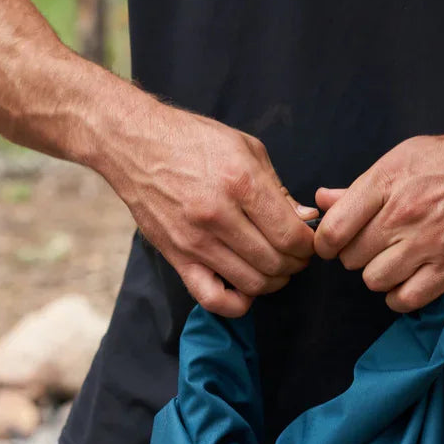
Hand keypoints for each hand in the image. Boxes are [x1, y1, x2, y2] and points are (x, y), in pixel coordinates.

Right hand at [103, 101, 316, 317]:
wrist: (135, 144)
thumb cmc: (192, 140)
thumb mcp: (246, 149)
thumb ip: (278, 189)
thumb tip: (305, 219)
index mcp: (240, 182)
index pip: (290, 235)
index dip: (308, 245)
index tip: (307, 241)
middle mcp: (218, 215)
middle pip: (275, 262)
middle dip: (295, 264)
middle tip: (295, 255)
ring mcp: (195, 240)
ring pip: (252, 283)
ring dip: (273, 281)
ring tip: (274, 267)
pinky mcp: (177, 257)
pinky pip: (212, 299)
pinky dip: (236, 303)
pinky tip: (244, 287)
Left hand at [312, 118, 443, 311]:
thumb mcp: (402, 158)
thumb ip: (360, 186)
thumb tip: (322, 201)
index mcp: (386, 183)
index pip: (334, 230)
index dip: (325, 244)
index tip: (332, 244)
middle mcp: (403, 215)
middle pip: (352, 258)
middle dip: (356, 255)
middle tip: (373, 245)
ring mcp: (428, 243)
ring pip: (375, 280)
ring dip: (378, 275)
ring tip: (393, 260)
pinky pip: (407, 299)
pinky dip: (400, 296)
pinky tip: (406, 280)